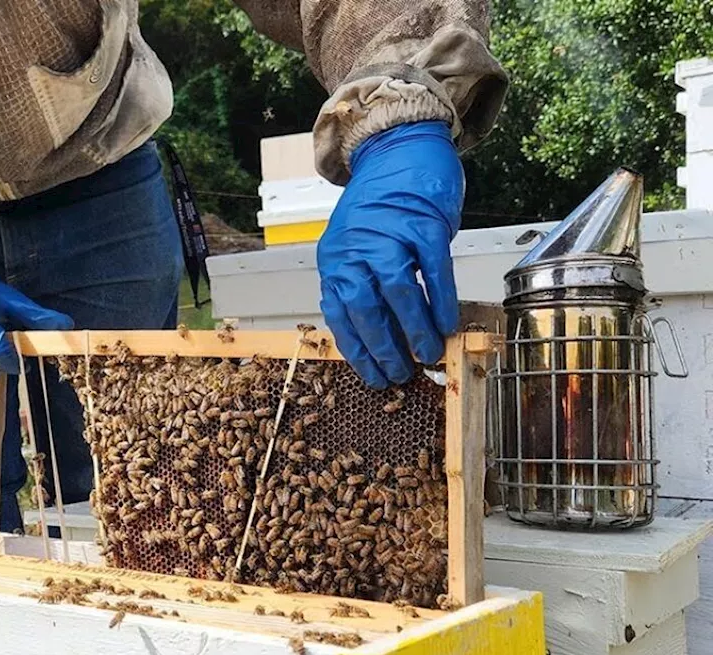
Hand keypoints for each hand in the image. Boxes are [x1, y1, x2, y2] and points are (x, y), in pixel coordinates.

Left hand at [317, 121, 462, 387]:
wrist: (398, 151)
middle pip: (367, 308)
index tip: (372, 375)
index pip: (340, 313)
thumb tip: (376, 337)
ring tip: (428, 354)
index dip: (358, 349)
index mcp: (335, 258)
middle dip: (384, 347)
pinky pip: (432, 272)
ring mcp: (390, 234)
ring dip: (415, 330)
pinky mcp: (422, 224)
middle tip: (400, 373)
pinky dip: (440, 301)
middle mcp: (356, 247)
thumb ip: (358, 284)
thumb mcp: (353, 246)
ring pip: (399, 294)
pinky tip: (446, 324)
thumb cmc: (378, 206)